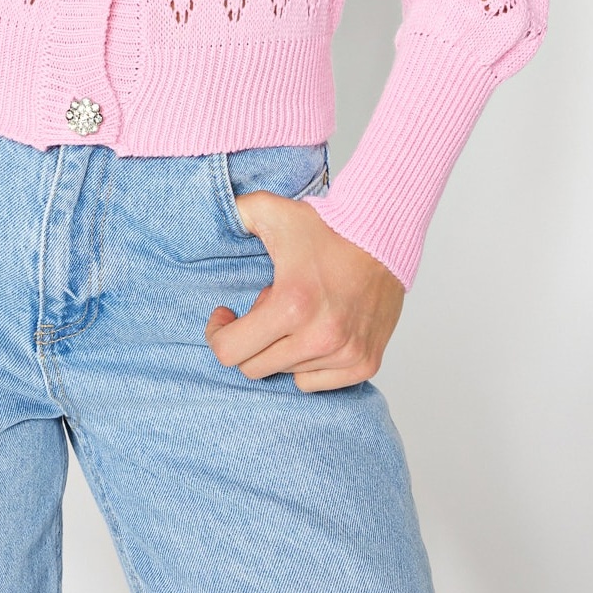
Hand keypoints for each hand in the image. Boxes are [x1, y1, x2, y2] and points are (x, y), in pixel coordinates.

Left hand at [204, 191, 405, 390]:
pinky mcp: (364, 363)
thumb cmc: (327, 226)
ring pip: (286, 373)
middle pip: (255, 367)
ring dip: (281, 348)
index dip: (218, 334)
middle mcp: (320, 337)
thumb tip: (210, 215)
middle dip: (250, 339)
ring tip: (296, 314)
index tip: (224, 316)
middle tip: (265, 308)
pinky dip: (308, 363)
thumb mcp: (272, 210)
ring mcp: (345, 354)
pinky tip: (313, 333)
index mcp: (291, 306)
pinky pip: (316, 382)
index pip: (231, 352)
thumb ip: (235, 211)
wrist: (383, 235)